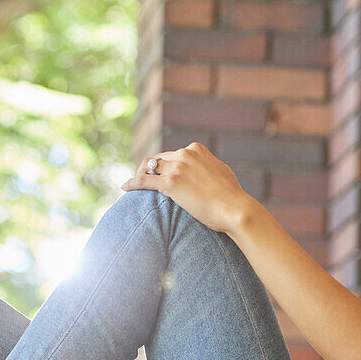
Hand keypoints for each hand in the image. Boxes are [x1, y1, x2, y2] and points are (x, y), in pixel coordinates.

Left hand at [120, 142, 252, 233]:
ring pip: (149, 167)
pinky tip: (125, 188)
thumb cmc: (231, 196)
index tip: (160, 174)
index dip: (165, 165)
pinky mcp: (170, 184)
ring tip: (133, 184)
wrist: (235, 209)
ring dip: (139, 174)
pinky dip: (132, 183)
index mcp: (196, 150)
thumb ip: (209, 166)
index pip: (173, 154)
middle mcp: (185, 154)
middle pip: (158, 159)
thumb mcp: (221, 172)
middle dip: (151, 170)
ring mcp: (177, 168)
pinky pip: (144, 181)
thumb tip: (206, 168)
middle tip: (144, 180)